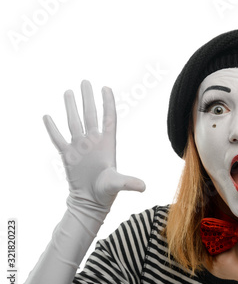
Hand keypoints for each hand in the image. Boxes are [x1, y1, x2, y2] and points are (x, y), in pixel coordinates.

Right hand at [43, 80, 144, 210]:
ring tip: (68, 91)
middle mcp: (93, 142)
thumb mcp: (118, 184)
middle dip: (88, 98)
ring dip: (71, 107)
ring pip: (74, 122)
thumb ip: (128, 183)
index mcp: (108, 144)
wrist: (91, 201)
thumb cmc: (106, 192)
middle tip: (85, 81)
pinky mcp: (67, 156)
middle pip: (90, 115)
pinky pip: (58, 139)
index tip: (106, 88)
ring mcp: (80, 147)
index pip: (108, 119)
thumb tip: (143, 187)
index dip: (108, 103)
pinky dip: (52, 128)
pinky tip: (47, 116)